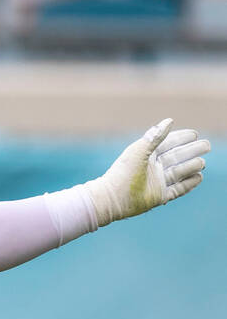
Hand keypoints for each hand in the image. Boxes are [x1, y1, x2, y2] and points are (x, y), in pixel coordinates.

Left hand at [86, 118, 209, 226]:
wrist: (112, 198)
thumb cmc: (123, 171)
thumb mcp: (140, 150)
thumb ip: (156, 135)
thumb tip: (170, 120)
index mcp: (148, 155)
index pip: (169, 144)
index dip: (182, 138)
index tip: (195, 134)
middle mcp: (153, 168)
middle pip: (177, 157)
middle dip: (192, 151)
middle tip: (207, 145)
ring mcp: (157, 183)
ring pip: (179, 172)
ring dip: (192, 166)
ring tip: (203, 162)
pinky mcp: (159, 197)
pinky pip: (177, 189)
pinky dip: (188, 184)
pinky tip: (199, 177)